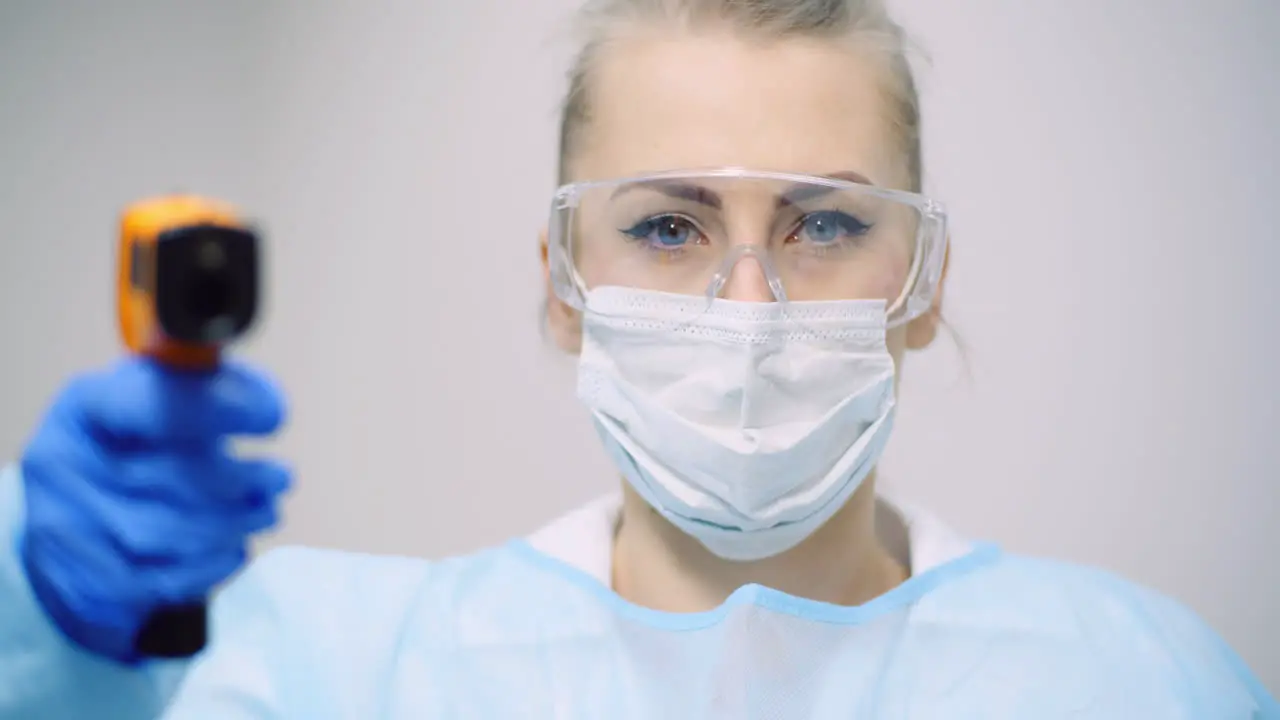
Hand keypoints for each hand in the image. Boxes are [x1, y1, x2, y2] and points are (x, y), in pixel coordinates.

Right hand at [18, 357, 290, 663]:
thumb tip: (265, 406)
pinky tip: (236, 546)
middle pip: (161, 476)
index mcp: (87, 404)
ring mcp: (65, 525)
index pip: (149, 405)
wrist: (83, 508)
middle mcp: (62, 462)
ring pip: (161, 534)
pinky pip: (157, 581)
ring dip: (230, 525)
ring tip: (266, 511)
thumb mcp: (166, 394)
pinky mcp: (81, 578)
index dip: (216, 412)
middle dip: (236, 480)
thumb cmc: (142, 439)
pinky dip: (210, 564)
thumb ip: (210, 390)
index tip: (272, 418)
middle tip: (281, 477)